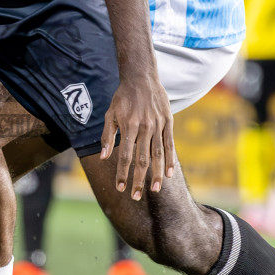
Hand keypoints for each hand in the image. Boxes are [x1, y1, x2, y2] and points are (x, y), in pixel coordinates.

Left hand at [98, 70, 175, 200]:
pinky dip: (170, 160)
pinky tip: (169, 174)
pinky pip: (170, 144)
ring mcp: (158, 125)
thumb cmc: (122, 97)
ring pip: (157, 155)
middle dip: (138, 180)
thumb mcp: (110, 114)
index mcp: (128, 126)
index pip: (124, 156)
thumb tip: (104, 158)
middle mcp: (144, 127)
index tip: (119, 188)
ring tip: (154, 190)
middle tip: (136, 197)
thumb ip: (107, 137)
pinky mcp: (168, 122)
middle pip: (142, 160)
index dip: (122, 173)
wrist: (141, 77)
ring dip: (155, 174)